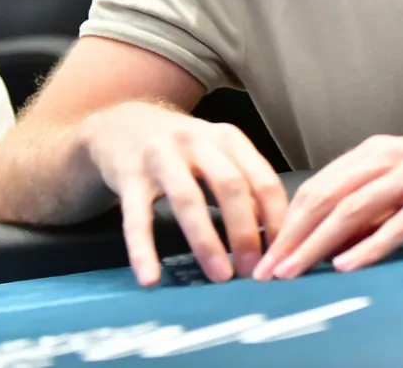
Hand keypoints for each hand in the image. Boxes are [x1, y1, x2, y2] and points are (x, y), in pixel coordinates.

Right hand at [78, 101, 287, 286]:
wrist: (121, 124)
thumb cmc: (181, 147)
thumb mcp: (217, 154)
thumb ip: (245, 185)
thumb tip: (273, 230)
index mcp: (226, 138)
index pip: (262, 178)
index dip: (276, 218)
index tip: (281, 253)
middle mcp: (196, 141)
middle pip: (229, 186)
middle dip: (245, 231)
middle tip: (253, 271)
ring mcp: (160, 156)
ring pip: (187, 200)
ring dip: (207, 242)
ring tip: (220, 276)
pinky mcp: (128, 176)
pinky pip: (136, 218)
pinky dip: (143, 250)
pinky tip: (150, 278)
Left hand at [254, 125, 402, 280]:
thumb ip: (381, 204)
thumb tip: (338, 241)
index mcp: (381, 151)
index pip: (321, 186)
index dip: (289, 221)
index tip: (267, 254)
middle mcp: (394, 154)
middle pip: (329, 195)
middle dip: (293, 235)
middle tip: (267, 270)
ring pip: (356, 206)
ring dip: (319, 242)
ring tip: (295, 271)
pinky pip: (402, 219)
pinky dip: (371, 243)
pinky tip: (349, 264)